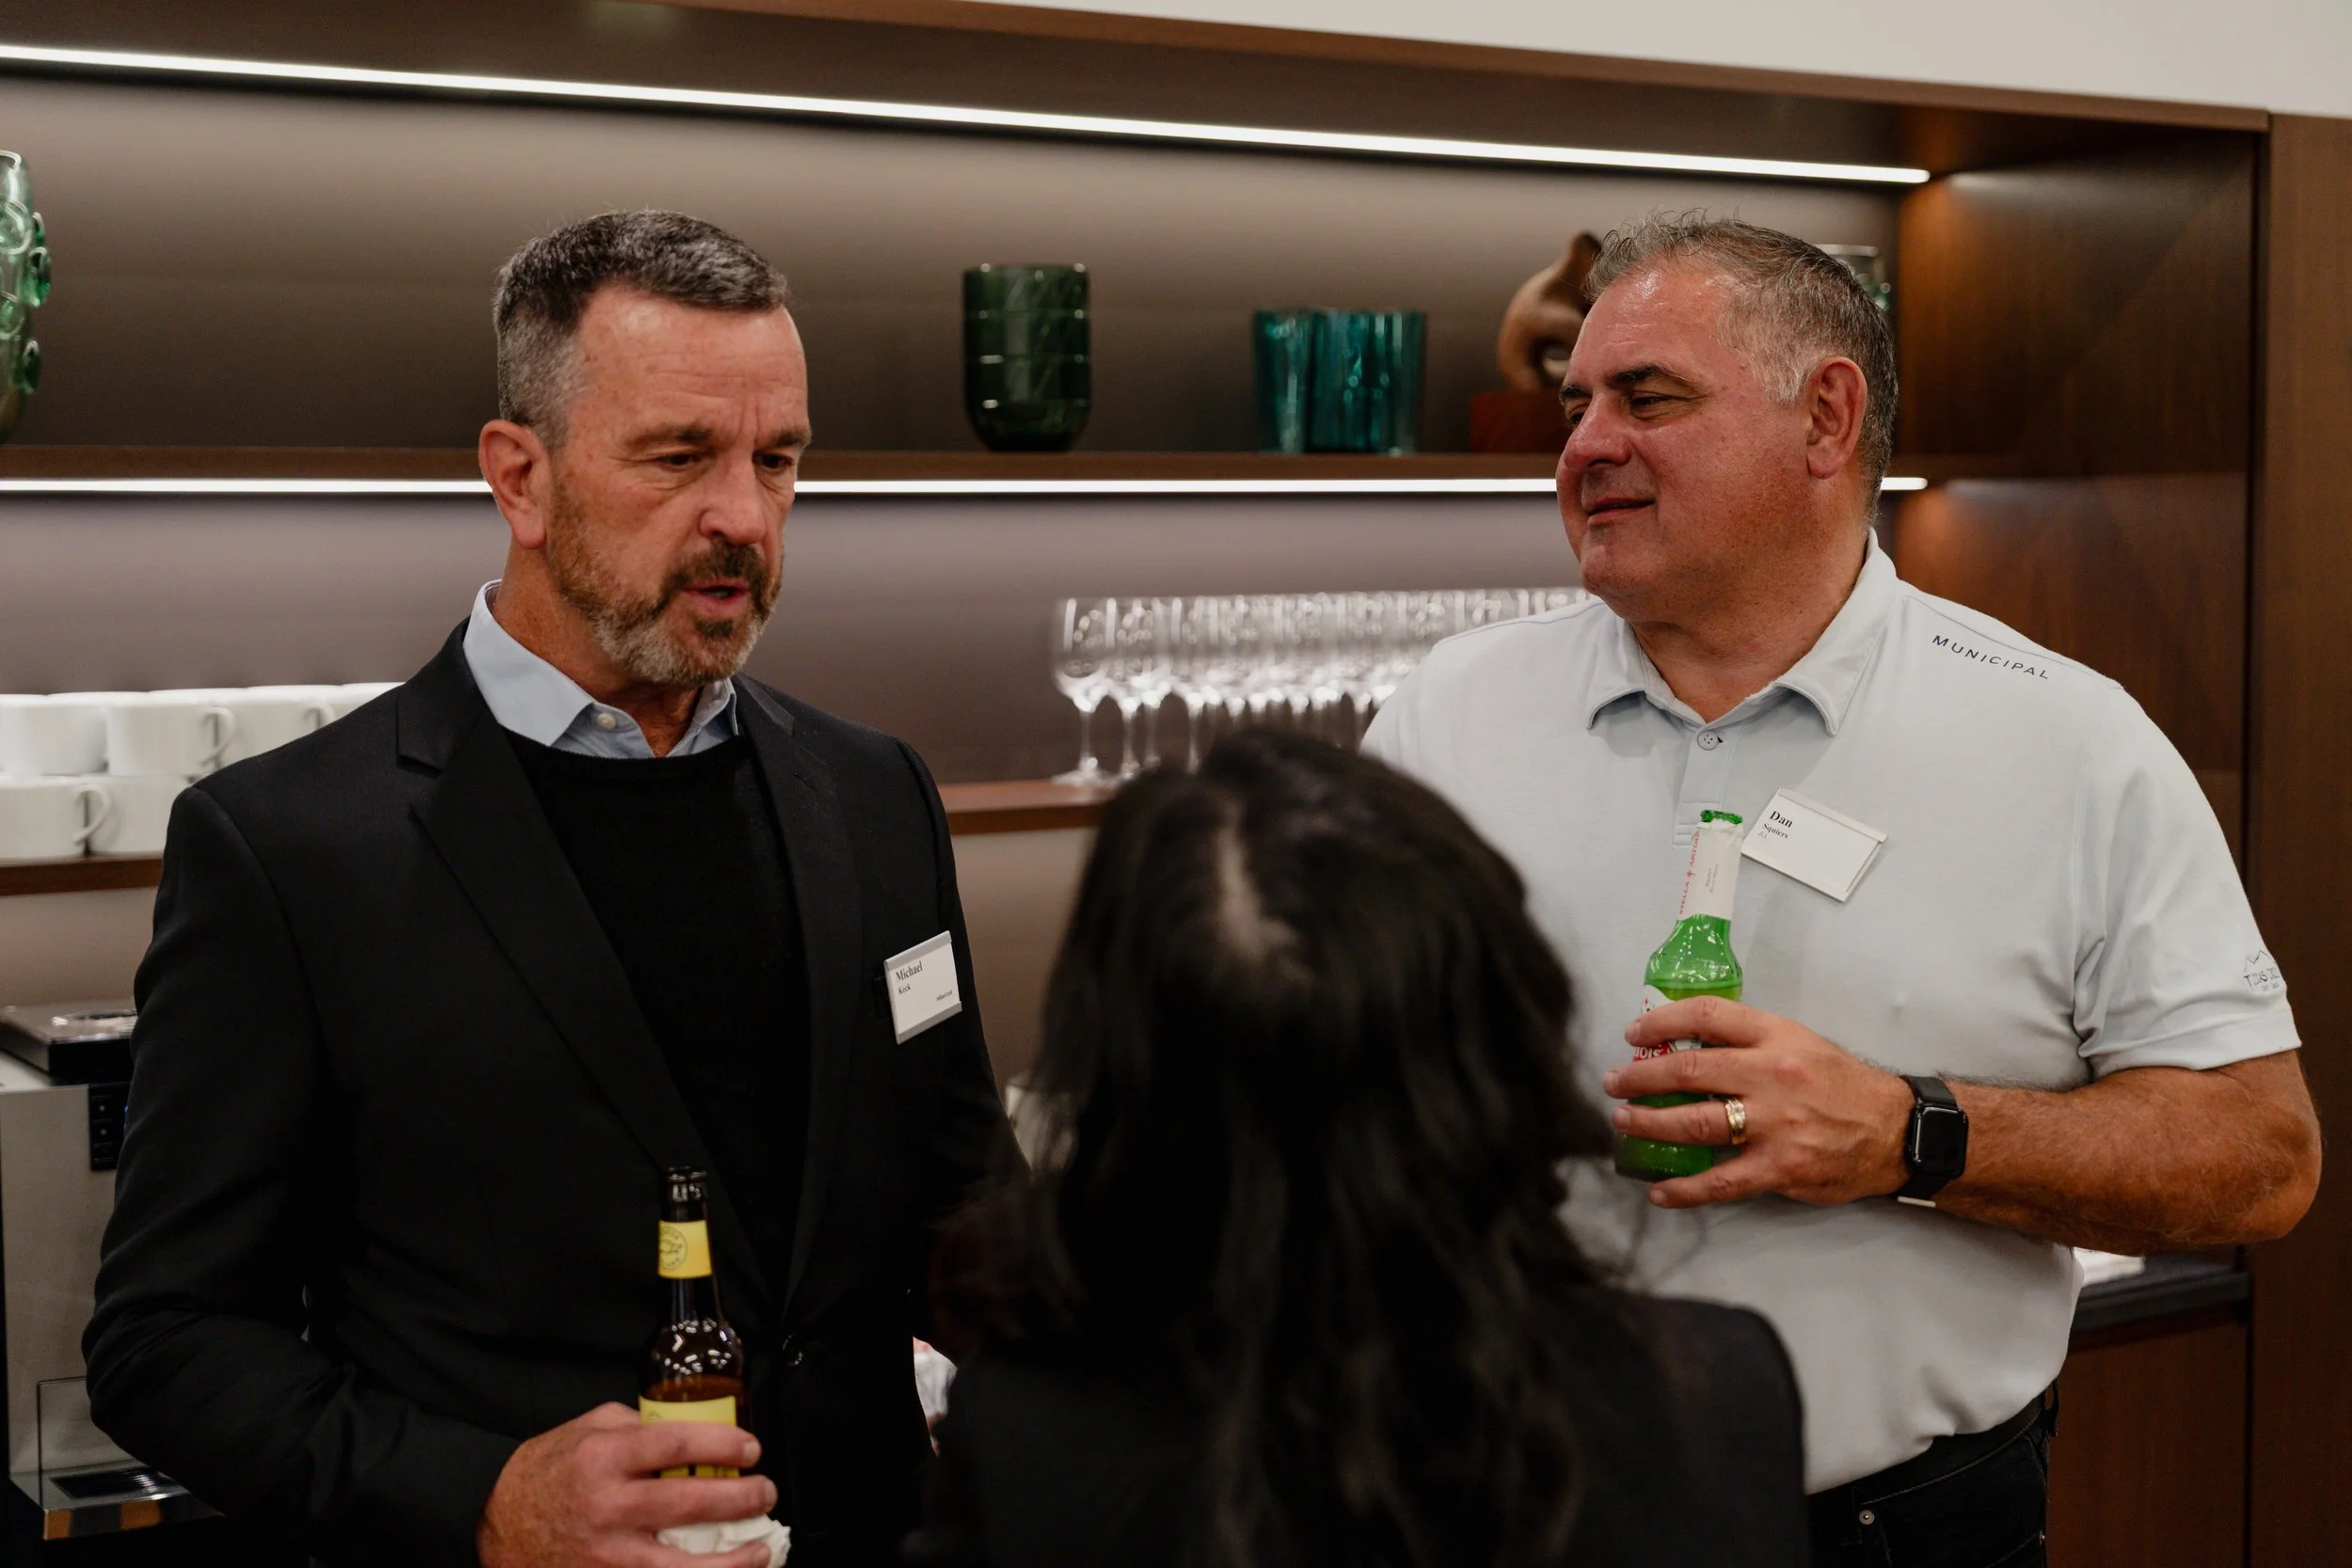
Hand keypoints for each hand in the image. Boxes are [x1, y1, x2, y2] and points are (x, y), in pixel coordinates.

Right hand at [478, 1402, 776, 1567]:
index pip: (674, 1444)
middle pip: (689, 1503)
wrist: (495, 1526)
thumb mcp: (584, 1429)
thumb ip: (635, 1424)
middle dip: (740, 1498)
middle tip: (765, 1491)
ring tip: (761, 1549)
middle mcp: (607, 1507)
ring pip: (681, 1566)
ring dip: (732, 1561)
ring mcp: (607, 1554)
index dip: (722, 1443)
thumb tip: (686, 1427)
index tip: (751, 1448)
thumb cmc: (544, 1474)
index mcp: (603, 1458)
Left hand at [1605, 996, 1912, 1208]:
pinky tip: (1659, 1190)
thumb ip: (1749, 1041)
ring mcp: (1775, 1125)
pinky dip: (1684, 1189)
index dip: (1663, 1021)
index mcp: (1777, 1038)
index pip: (1709, 1016)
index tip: (1634, 1033)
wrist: (1895, 1130)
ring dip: (1650, 1124)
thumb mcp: (1801, 1042)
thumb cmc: (1841, 1084)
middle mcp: (1772, 1076)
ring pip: (1695, 1123)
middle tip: (1614, 1082)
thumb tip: (1687, 1042)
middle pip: (1690, 1070)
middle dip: (1642, 1077)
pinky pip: (1720, 1182)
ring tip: (1625, 1122)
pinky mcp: (1780, 1169)